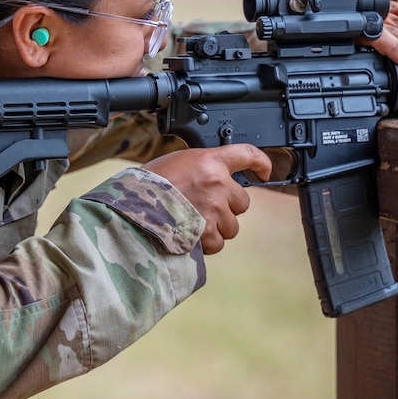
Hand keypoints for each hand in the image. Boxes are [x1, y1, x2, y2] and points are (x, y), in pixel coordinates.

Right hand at [143, 144, 272, 254]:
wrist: (132, 205)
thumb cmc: (149, 183)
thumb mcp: (177, 163)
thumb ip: (200, 170)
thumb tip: (211, 183)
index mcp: (210, 162)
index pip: (247, 155)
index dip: (261, 163)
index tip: (265, 171)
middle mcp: (217, 184)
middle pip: (242, 201)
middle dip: (228, 207)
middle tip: (205, 208)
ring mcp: (214, 209)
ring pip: (232, 226)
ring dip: (218, 227)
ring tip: (194, 223)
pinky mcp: (207, 232)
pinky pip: (219, 243)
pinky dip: (208, 243)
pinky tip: (191, 236)